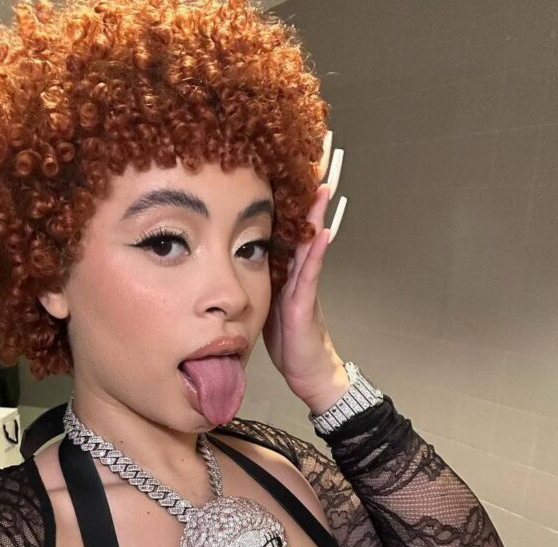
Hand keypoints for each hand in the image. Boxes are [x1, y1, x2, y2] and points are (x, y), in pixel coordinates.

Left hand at [262, 172, 347, 410]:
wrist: (309, 374)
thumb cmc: (288, 344)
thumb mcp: (265, 307)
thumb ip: (256, 285)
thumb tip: (233, 267)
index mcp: (285, 273)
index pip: (285, 230)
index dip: (286, 203)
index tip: (287, 171)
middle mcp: (298, 275)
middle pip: (303, 228)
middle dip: (308, 198)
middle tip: (318, 161)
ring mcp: (305, 288)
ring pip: (311, 244)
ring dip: (317, 216)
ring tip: (324, 185)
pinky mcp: (305, 306)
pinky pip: (311, 275)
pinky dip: (317, 253)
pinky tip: (323, 233)